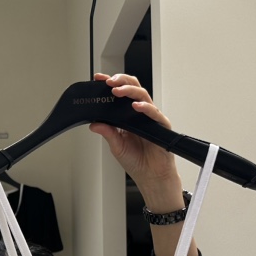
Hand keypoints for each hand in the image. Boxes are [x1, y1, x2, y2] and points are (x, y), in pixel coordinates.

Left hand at [88, 73, 182, 207]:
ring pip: (143, 96)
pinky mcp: (161, 125)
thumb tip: (93, 123)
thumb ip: (107, 133)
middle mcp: (140, 113)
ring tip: (117, 90)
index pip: (120, 95)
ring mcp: (151, 117)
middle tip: (109, 81)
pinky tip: (136, 107)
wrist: (151, 176)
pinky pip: (154, 113)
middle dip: (121, 81)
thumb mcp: (116, 146)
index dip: (111, 84)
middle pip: (133, 88)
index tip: (98, 79)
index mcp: (128, 116)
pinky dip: (145, 108)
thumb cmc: (137, 161)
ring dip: (129, 91)